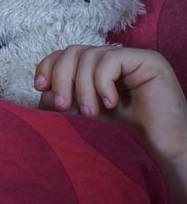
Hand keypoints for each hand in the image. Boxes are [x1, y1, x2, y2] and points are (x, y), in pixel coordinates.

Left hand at [34, 45, 186, 161]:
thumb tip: (43, 90)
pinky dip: (103, 82)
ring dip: (83, 86)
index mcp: (96, 69)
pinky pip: (111, 60)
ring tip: (91, 113)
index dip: (48, 67)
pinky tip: (110, 104)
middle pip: (74, 51)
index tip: (41, 88)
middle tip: (64, 106)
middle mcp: (112, 59)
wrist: (162, 152)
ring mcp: (131, 57)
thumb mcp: (84, 117)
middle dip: (62, 77)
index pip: (64, 55)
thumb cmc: (124, 136)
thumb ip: (63, 102)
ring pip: (90, 55)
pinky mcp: (149, 60)